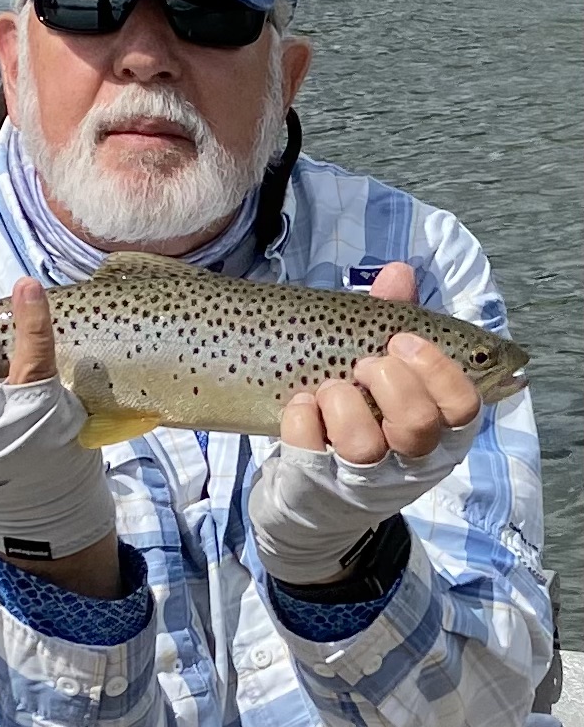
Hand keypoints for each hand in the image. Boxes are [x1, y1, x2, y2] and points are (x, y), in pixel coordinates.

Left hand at [248, 263, 483, 585]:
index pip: (464, 405)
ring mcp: (363, 479)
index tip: (402, 340)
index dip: (436, 368)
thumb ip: (392, 318)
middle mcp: (411, 461)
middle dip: (388, 381)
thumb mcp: (382, 369)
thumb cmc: (360, 414)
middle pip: (419, 424)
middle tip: (363, 364)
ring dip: (341, 400)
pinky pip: (307, 443)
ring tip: (329, 387)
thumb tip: (400, 272)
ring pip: (363, 443)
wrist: (312, 490)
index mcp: (440, 429)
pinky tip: (301, 403)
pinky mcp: (315, 484)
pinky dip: (300, 413)